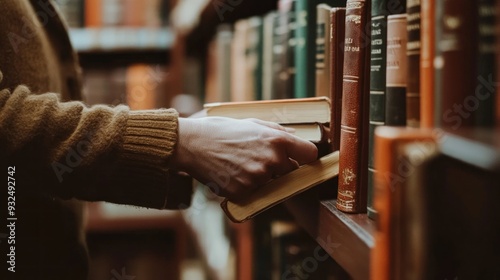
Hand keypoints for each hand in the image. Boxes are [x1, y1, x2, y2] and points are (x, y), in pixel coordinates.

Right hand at [170, 117, 317, 199]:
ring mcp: (258, 179)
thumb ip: (277, 131)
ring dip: (262, 177)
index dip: (304, 155)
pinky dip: (247, 186)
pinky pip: (254, 193)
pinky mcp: (244, 192)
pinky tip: (232, 173)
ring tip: (240, 164)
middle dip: (280, 167)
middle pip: (291, 171)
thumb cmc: (220, 130)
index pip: (310, 154)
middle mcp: (271, 160)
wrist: (192, 144)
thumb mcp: (251, 123)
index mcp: (277, 140)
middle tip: (258, 158)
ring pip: (272, 183)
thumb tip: (296, 137)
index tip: (299, 157)